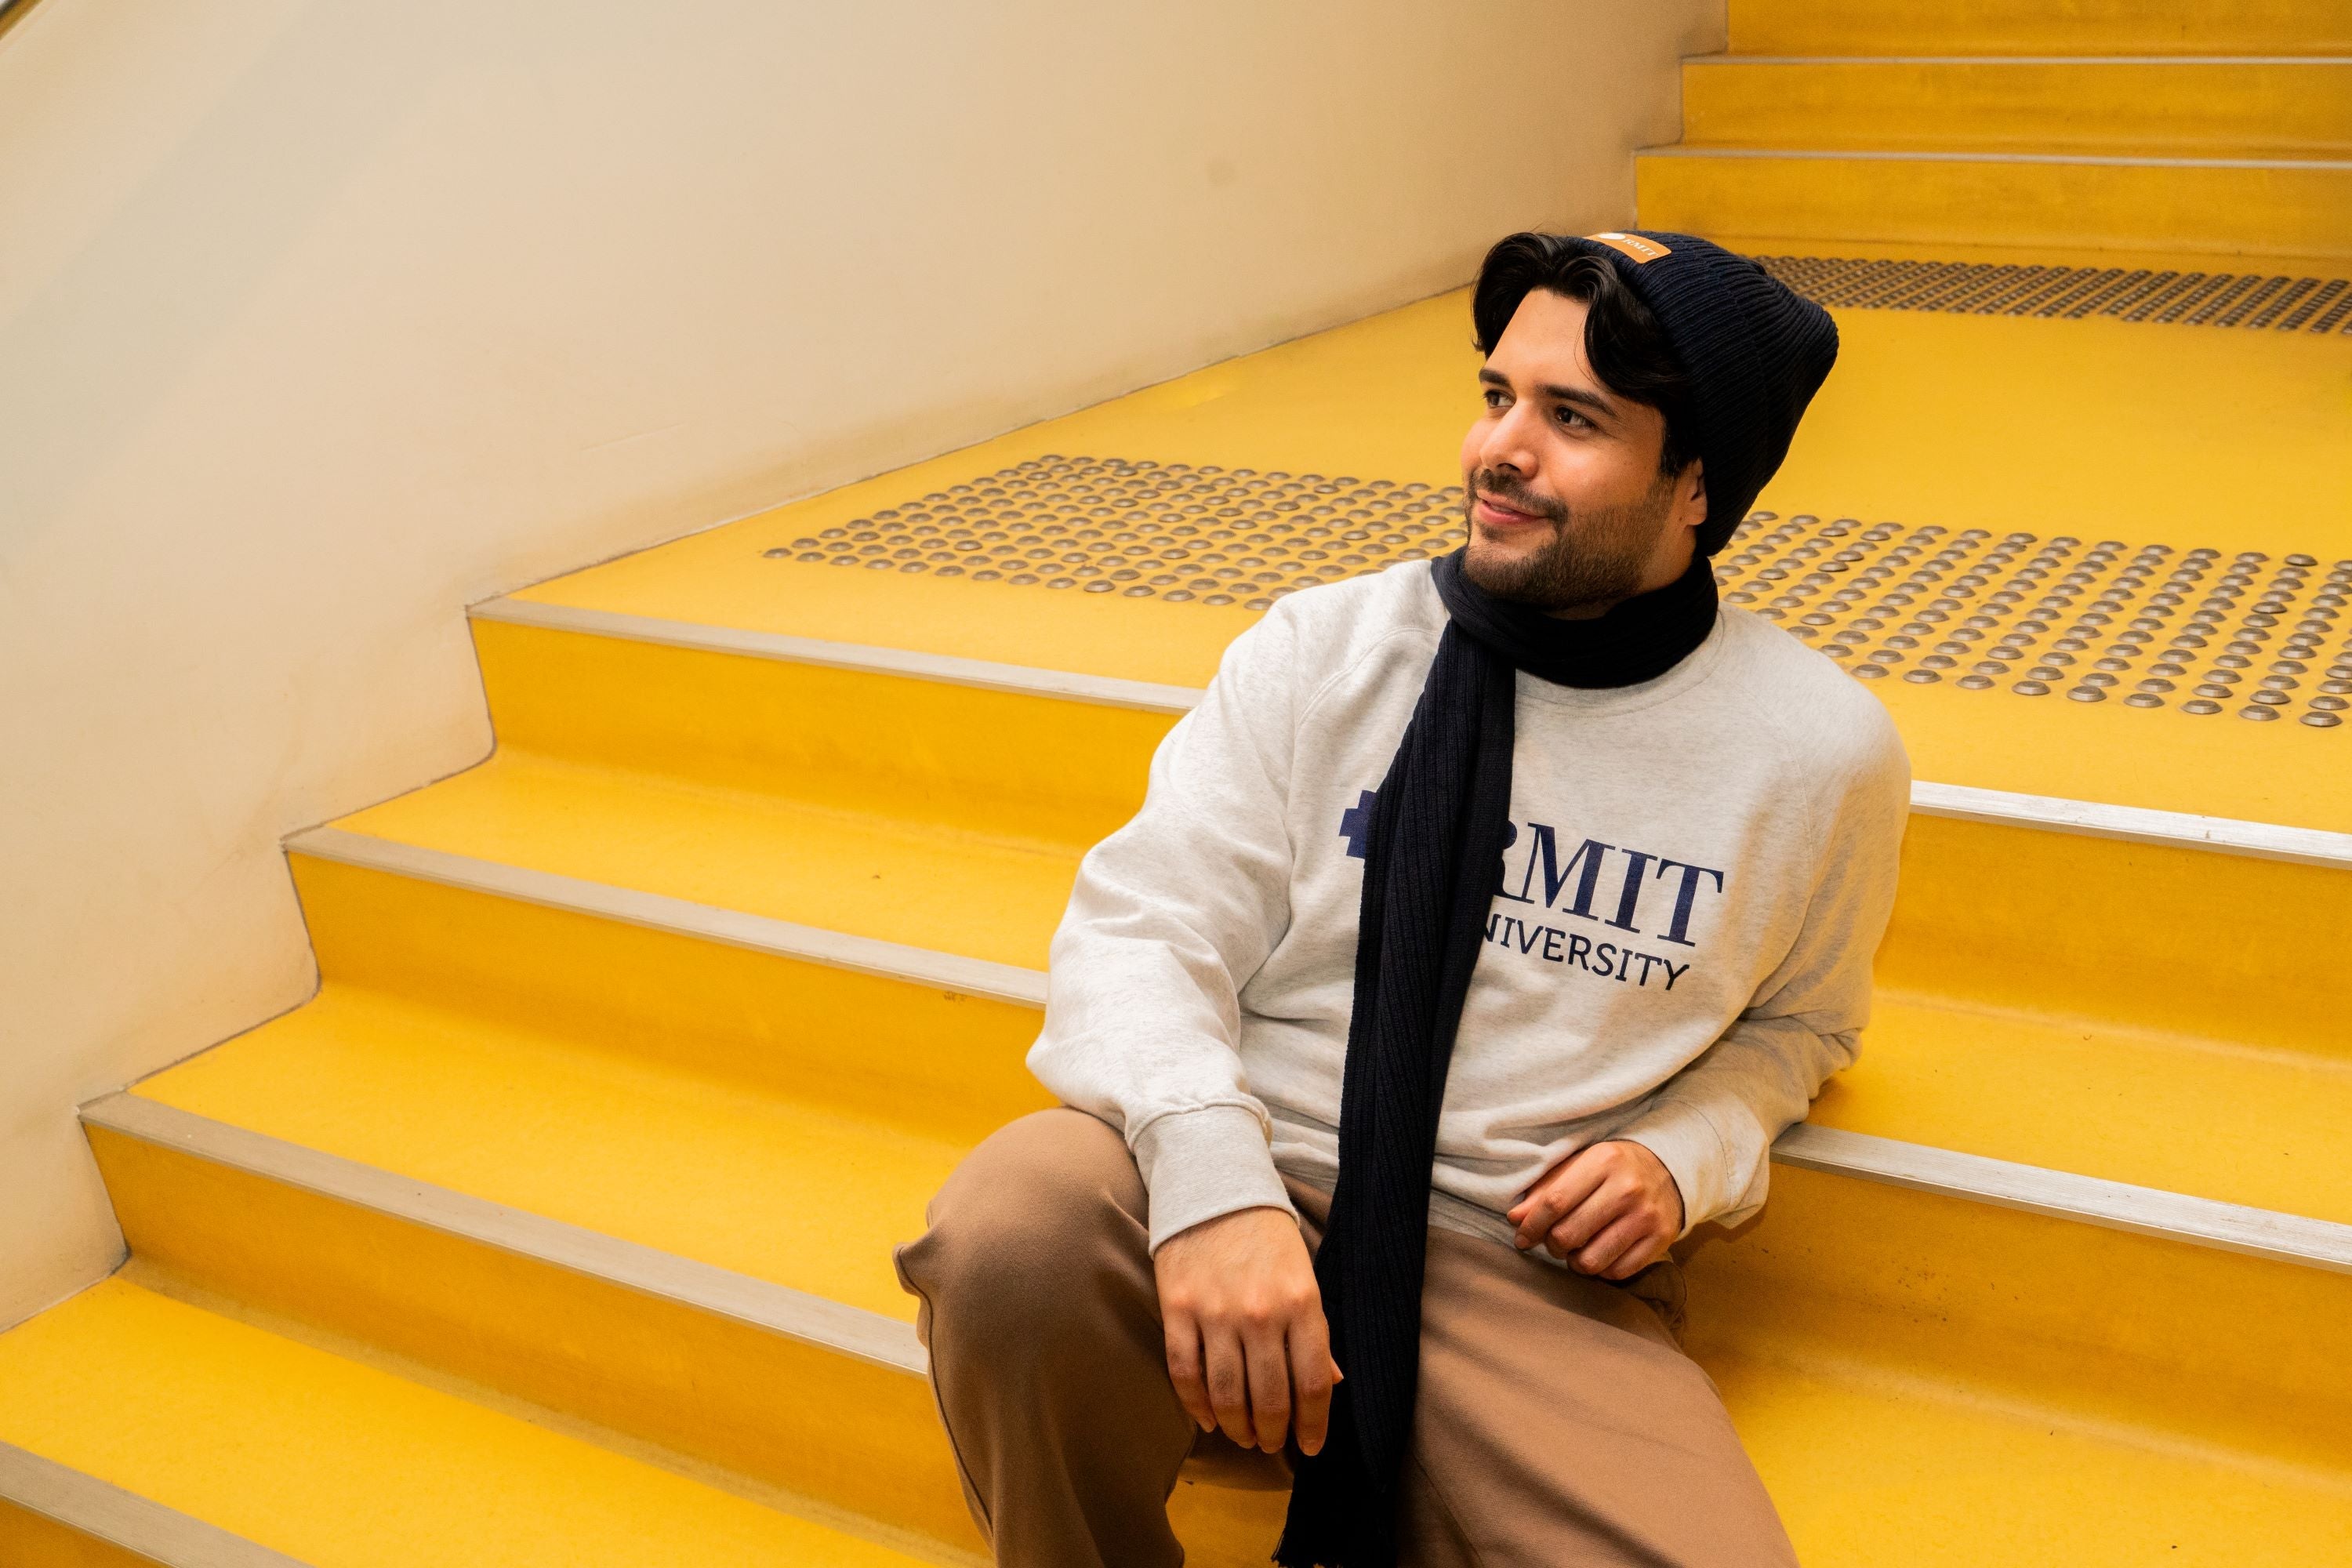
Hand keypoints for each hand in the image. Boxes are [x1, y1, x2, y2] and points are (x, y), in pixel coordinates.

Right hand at [1153, 1206, 1341, 1455]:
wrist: (1213, 1186)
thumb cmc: (1266, 1236)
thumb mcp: (1304, 1277)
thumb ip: (1315, 1332)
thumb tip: (1331, 1383)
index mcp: (1302, 1303)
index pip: (1313, 1383)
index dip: (1313, 1425)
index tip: (1310, 1446)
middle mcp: (1261, 1313)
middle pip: (1270, 1398)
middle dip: (1272, 1434)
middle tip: (1271, 1445)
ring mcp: (1215, 1312)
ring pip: (1226, 1394)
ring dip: (1238, 1427)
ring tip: (1244, 1437)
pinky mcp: (1178, 1309)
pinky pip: (1185, 1373)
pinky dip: (1197, 1405)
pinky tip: (1208, 1419)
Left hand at [1507, 1139, 1683, 1279]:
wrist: (1669, 1169)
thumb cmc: (1612, 1168)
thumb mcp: (1579, 1165)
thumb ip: (1546, 1189)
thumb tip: (1515, 1218)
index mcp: (1603, 1161)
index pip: (1555, 1202)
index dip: (1532, 1225)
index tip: (1521, 1237)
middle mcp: (1627, 1189)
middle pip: (1570, 1234)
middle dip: (1551, 1245)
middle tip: (1552, 1241)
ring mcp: (1646, 1216)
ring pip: (1592, 1260)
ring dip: (1574, 1262)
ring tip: (1574, 1249)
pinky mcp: (1661, 1239)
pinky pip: (1617, 1272)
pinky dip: (1600, 1270)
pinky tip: (1597, 1254)